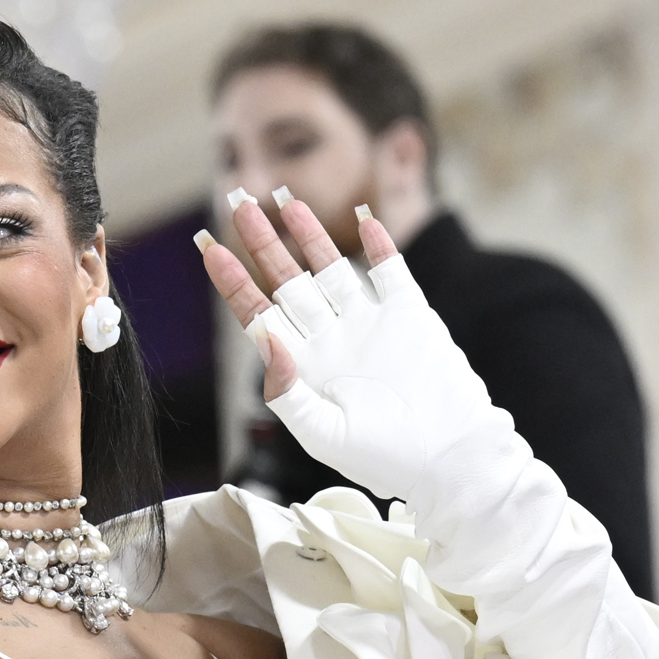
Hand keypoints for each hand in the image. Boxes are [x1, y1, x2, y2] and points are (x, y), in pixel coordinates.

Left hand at [194, 189, 497, 529]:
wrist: (449, 458)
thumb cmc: (383, 457)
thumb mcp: (322, 433)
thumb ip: (286, 390)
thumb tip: (263, 338)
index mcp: (306, 368)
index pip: (260, 316)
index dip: (235, 284)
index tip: (210, 251)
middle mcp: (332, 340)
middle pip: (289, 282)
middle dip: (263, 244)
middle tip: (239, 203)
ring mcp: (370, 324)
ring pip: (332, 269)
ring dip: (310, 235)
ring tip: (286, 200)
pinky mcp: (409, 315)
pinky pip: (390, 271)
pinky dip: (379, 244)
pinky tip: (363, 218)